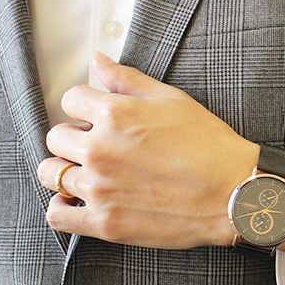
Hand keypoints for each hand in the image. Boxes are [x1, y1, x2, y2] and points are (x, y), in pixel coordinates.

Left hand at [36, 51, 284, 250]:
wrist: (234, 195)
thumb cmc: (210, 146)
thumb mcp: (172, 100)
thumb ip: (127, 80)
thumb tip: (97, 61)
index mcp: (114, 115)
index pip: (69, 100)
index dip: (85, 107)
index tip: (98, 118)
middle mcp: (99, 150)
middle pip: (56, 138)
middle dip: (74, 138)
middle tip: (99, 147)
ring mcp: (99, 188)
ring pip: (50, 174)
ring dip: (64, 171)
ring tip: (88, 174)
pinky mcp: (105, 222)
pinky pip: (57, 216)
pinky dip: (61, 209)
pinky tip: (77, 203)